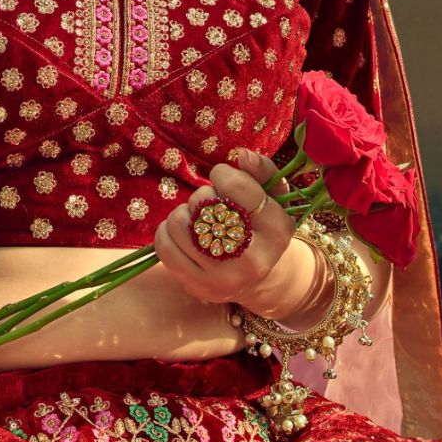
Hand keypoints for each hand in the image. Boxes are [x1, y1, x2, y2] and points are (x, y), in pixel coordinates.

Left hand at [154, 149, 300, 313]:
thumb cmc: (261, 226)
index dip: (222, 174)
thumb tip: (243, 156)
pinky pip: (164, 245)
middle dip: (203, 196)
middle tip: (214, 207)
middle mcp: (253, 257)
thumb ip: (262, 170)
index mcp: (277, 230)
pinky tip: (185, 234)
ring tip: (200, 221)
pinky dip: (168, 231)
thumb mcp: (273, 196)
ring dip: (184, 213)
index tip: (222, 179)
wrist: (255, 278)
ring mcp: (223, 276)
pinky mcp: (197, 286)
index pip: (237, 186)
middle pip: (204, 202)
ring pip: (180, 221)